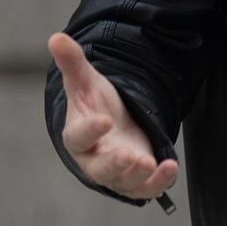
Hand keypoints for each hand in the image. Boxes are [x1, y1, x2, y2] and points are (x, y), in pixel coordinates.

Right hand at [48, 32, 178, 199]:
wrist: (114, 124)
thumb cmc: (96, 105)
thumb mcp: (86, 82)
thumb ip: (73, 62)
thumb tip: (56, 37)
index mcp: (78, 135)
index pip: (78, 137)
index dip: (89, 130)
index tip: (103, 120)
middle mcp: (95, 158)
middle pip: (100, 169)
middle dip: (114, 164)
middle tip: (128, 155)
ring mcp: (117, 171)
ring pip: (124, 182)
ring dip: (137, 175)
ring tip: (149, 162)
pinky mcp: (137, 178)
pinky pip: (146, 188)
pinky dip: (158, 182)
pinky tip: (170, 167)